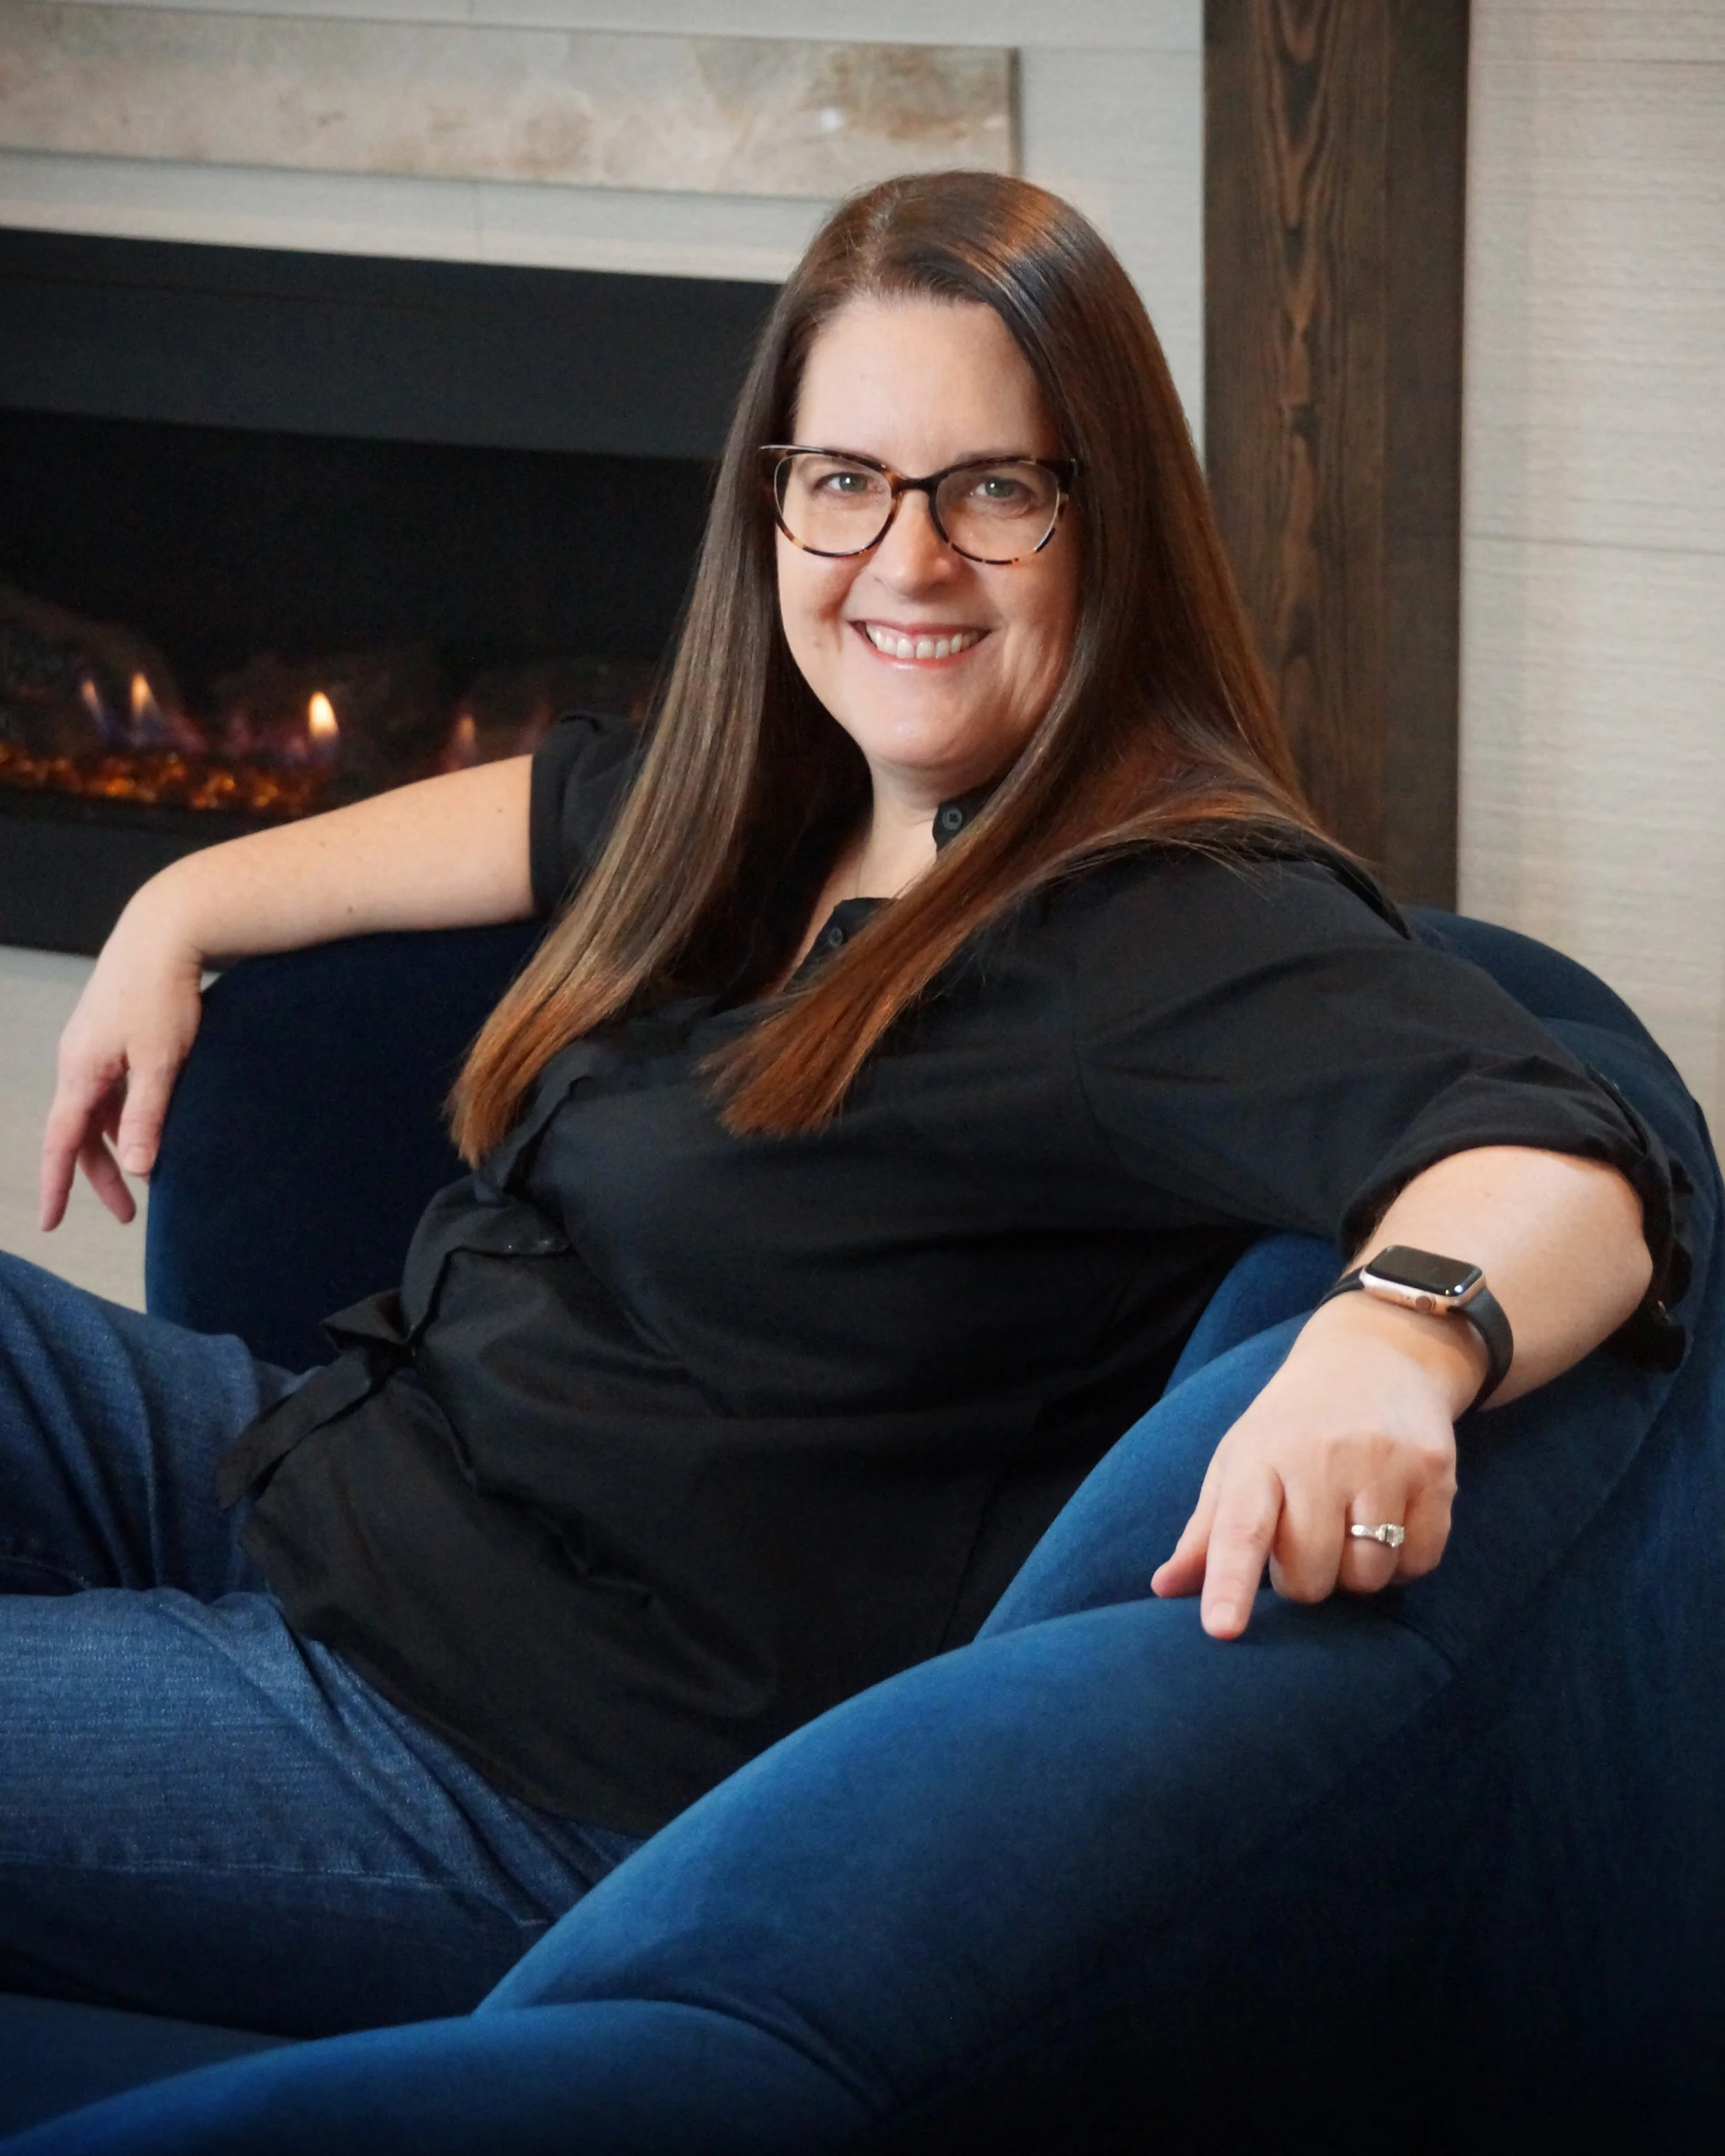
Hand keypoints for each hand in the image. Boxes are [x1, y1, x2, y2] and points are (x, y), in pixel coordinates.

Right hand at [39, 895, 204, 1229]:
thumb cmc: (164, 993)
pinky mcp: (112, 1033)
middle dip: (99, 1176)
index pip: (62, 1143)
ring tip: (145, 1177)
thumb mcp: (160, 1062)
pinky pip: (111, 1087)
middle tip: (126, 1214)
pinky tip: (147, 1127)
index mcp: (80, 1071)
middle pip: (81, 1132)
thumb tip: (136, 1168)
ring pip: (97, 1110)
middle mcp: (78, 1061)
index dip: (57, 1186)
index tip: (50, 1223)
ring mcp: (93, 1046)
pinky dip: (125, 1114)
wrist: (165, 930)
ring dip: (116, 1145)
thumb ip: (147, 1116)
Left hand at [1150, 1292, 1479, 1638]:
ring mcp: (1384, 1462)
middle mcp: (1321, 1457)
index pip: (1240, 1528)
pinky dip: (1404, 1562)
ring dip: (1356, 1573)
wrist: (1376, 1354)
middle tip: (1306, 1539)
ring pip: (1369, 1576)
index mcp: (1259, 1457)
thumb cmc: (1292, 1424)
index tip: (1221, 1629)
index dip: (1229, 1582)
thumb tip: (1164, 1588)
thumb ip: (1207, 1530)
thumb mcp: (1239, 1460)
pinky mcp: (1434, 1471)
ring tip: (1348, 1527)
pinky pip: (1420, 1561)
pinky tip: (1391, 1522)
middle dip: (1305, 1579)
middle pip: (1311, 1574)